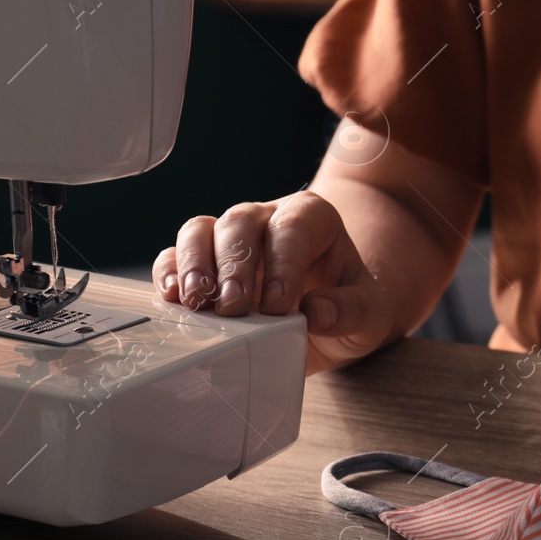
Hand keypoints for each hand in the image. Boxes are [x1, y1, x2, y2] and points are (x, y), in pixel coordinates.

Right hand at [151, 192, 396, 372]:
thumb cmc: (348, 306)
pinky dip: (169, 274)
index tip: (279, 305)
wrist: (328, 320)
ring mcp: (230, 239)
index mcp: (312, 219)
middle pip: (239, 222)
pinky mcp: (203, 264)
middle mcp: (266, 219)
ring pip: (200, 230)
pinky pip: (174, 256)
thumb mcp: (371, 314)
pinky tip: (172, 299)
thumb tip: (317, 312)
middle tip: (234, 306)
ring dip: (194, 264)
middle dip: (234, 264)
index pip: (293, 226)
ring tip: (198, 302)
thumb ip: (353, 310)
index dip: (283, 261)